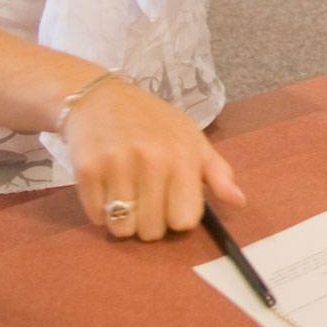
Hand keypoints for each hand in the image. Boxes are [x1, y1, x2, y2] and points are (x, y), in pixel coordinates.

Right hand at [62, 77, 244, 240]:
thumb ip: (217, 172)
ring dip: (123, 220)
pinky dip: (99, 210)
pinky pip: (96, 217)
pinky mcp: (87, 170)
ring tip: (125, 195)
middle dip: (149, 223)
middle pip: (153, 230)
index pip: (185, 220)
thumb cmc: (152, 121)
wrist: (99, 97)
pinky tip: (105, 187)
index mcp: (182, 154)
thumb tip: (239, 201)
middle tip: (144, 200)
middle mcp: (151, 159)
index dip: (177, 218)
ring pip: (122, 228)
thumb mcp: (191, 138)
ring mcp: (117, 164)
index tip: (171, 205)